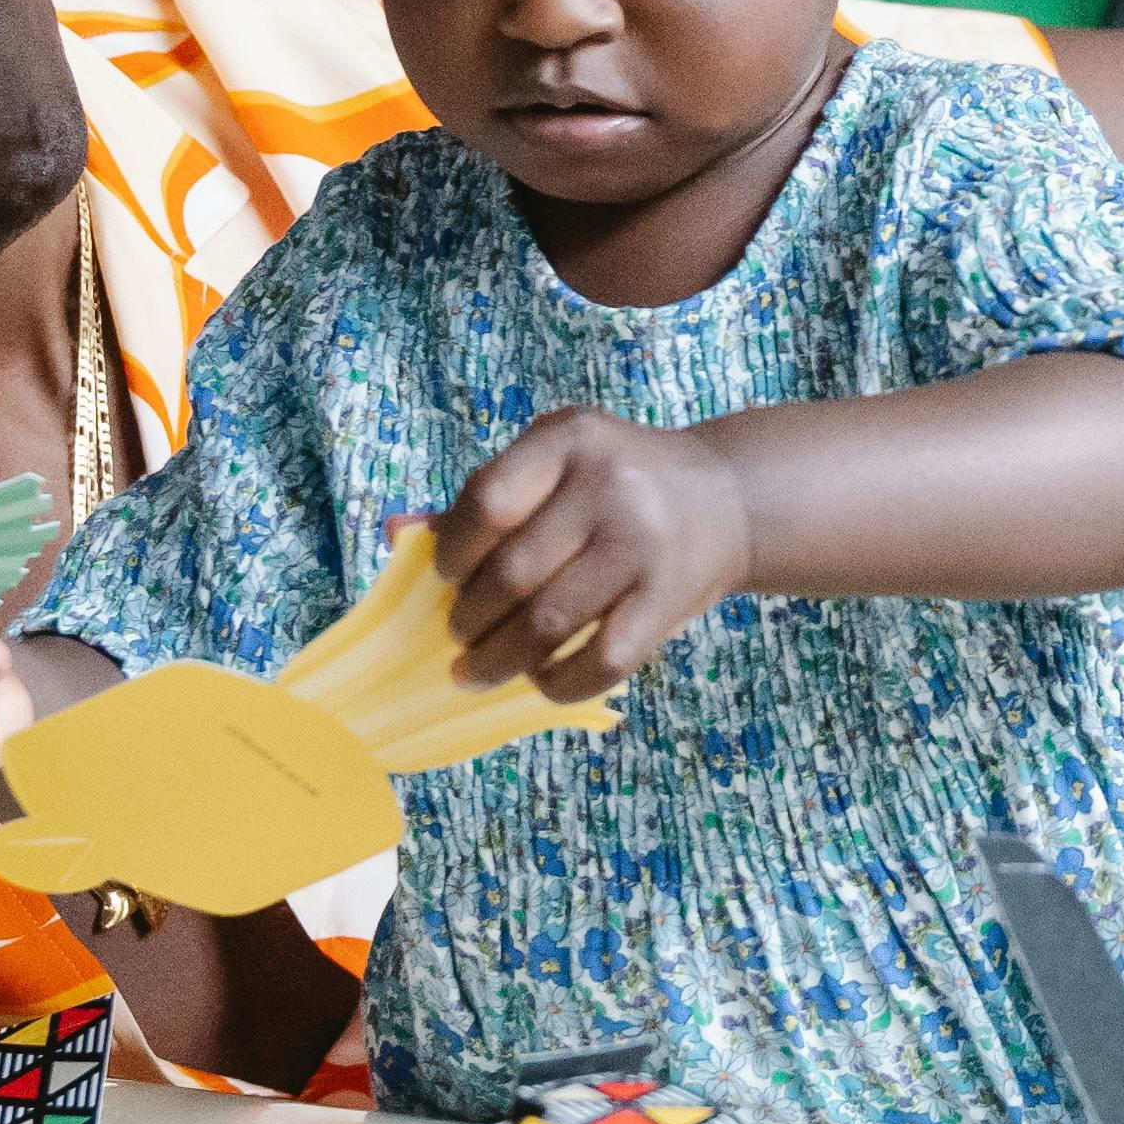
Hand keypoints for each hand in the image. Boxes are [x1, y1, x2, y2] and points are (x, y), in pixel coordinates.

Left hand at [440, 411, 753, 696]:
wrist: (728, 497)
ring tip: (477, 671)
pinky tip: (539, 682)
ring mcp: (644, 544)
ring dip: (500, 659)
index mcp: (571, 440)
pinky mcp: (669, 599)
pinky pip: (602, 659)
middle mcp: (610, 486)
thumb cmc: (619, 481)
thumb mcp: (554, 463)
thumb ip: (483, 498)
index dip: (453, 553)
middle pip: (513, 572)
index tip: (447, 580)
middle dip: (470, 619)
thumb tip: (395, 534)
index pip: (488, 502)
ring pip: (549, 623)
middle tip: (458, 637)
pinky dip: (559, 683)